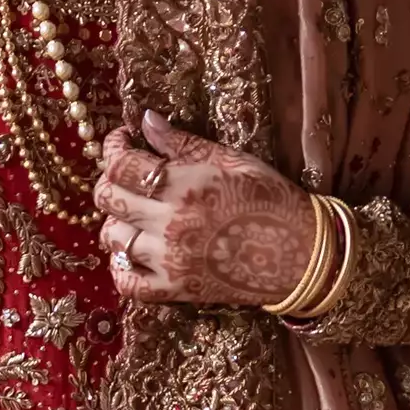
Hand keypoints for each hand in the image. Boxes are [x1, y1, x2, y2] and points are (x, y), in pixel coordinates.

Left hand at [96, 110, 312, 305]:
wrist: (301, 253)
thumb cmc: (271, 198)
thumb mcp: (232, 160)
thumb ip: (184, 142)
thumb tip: (146, 119)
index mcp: (184, 186)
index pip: (121, 165)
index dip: (113, 147)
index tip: (121, 139)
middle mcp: (169, 224)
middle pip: (108, 199)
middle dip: (109, 179)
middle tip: (125, 174)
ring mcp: (169, 260)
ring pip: (112, 237)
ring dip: (116, 221)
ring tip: (134, 213)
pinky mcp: (175, 290)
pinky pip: (126, 282)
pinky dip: (120, 266)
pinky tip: (131, 251)